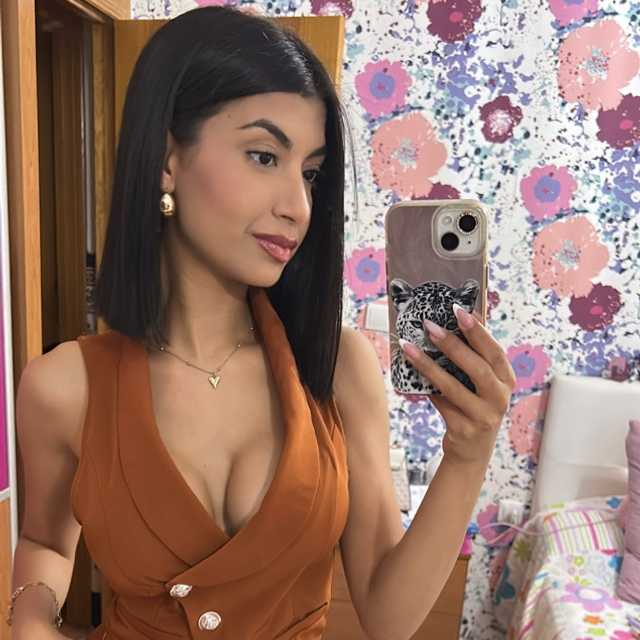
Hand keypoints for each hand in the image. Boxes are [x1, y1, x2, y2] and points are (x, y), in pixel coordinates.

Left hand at [400, 305, 515, 465]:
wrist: (471, 451)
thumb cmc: (474, 406)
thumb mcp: (481, 383)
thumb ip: (472, 358)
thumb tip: (451, 321)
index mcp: (506, 380)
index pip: (495, 351)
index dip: (478, 331)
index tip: (459, 311)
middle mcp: (499, 398)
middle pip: (478, 368)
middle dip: (453, 344)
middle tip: (430, 326)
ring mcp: (483, 416)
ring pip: (453, 386)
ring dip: (428, 364)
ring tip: (409, 346)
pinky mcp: (464, 429)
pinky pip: (440, 402)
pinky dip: (424, 387)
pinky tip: (409, 371)